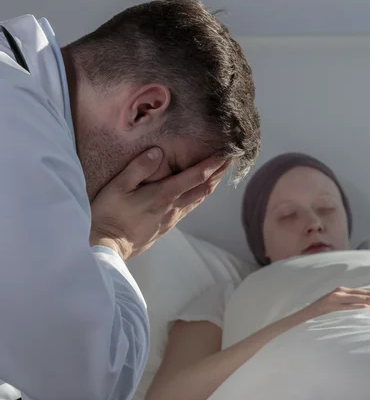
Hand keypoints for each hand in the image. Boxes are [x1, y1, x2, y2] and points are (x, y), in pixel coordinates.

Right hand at [90, 148, 228, 259]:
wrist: (108, 247)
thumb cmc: (109, 215)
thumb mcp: (118, 186)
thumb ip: (138, 168)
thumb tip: (157, 152)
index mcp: (163, 195)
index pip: (196, 177)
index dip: (213, 164)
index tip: (227, 152)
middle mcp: (172, 207)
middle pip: (204, 189)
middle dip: (219, 173)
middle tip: (231, 159)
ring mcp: (171, 219)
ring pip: (198, 200)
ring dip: (211, 185)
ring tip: (220, 173)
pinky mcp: (166, 226)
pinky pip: (189, 208)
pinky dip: (199, 196)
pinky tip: (199, 192)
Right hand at [300, 286, 369, 321]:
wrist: (300, 319)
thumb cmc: (318, 317)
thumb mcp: (334, 309)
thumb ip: (347, 307)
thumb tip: (366, 311)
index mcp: (341, 291)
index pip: (366, 293)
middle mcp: (340, 292)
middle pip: (367, 294)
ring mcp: (335, 298)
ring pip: (362, 299)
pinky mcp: (332, 306)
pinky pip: (352, 307)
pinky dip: (365, 310)